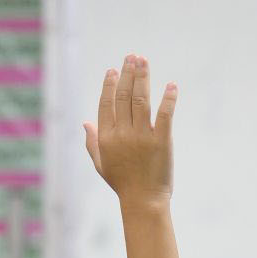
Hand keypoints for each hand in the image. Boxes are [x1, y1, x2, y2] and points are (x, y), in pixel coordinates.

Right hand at [83, 54, 176, 208]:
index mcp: (106, 138)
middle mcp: (122, 134)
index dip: (109, 84)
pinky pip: (165, 115)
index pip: (106, 104)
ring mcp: (142, 137)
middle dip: (127, 74)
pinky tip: (171, 85)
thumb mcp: (101, 163)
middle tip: (132, 57)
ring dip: (142, 78)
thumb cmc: (122, 183)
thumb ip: (92, 142)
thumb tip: (85, 122)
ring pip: (141, 100)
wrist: (143, 201)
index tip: (113, 69)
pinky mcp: (162, 142)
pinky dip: (169, 98)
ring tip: (143, 61)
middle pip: (123, 96)